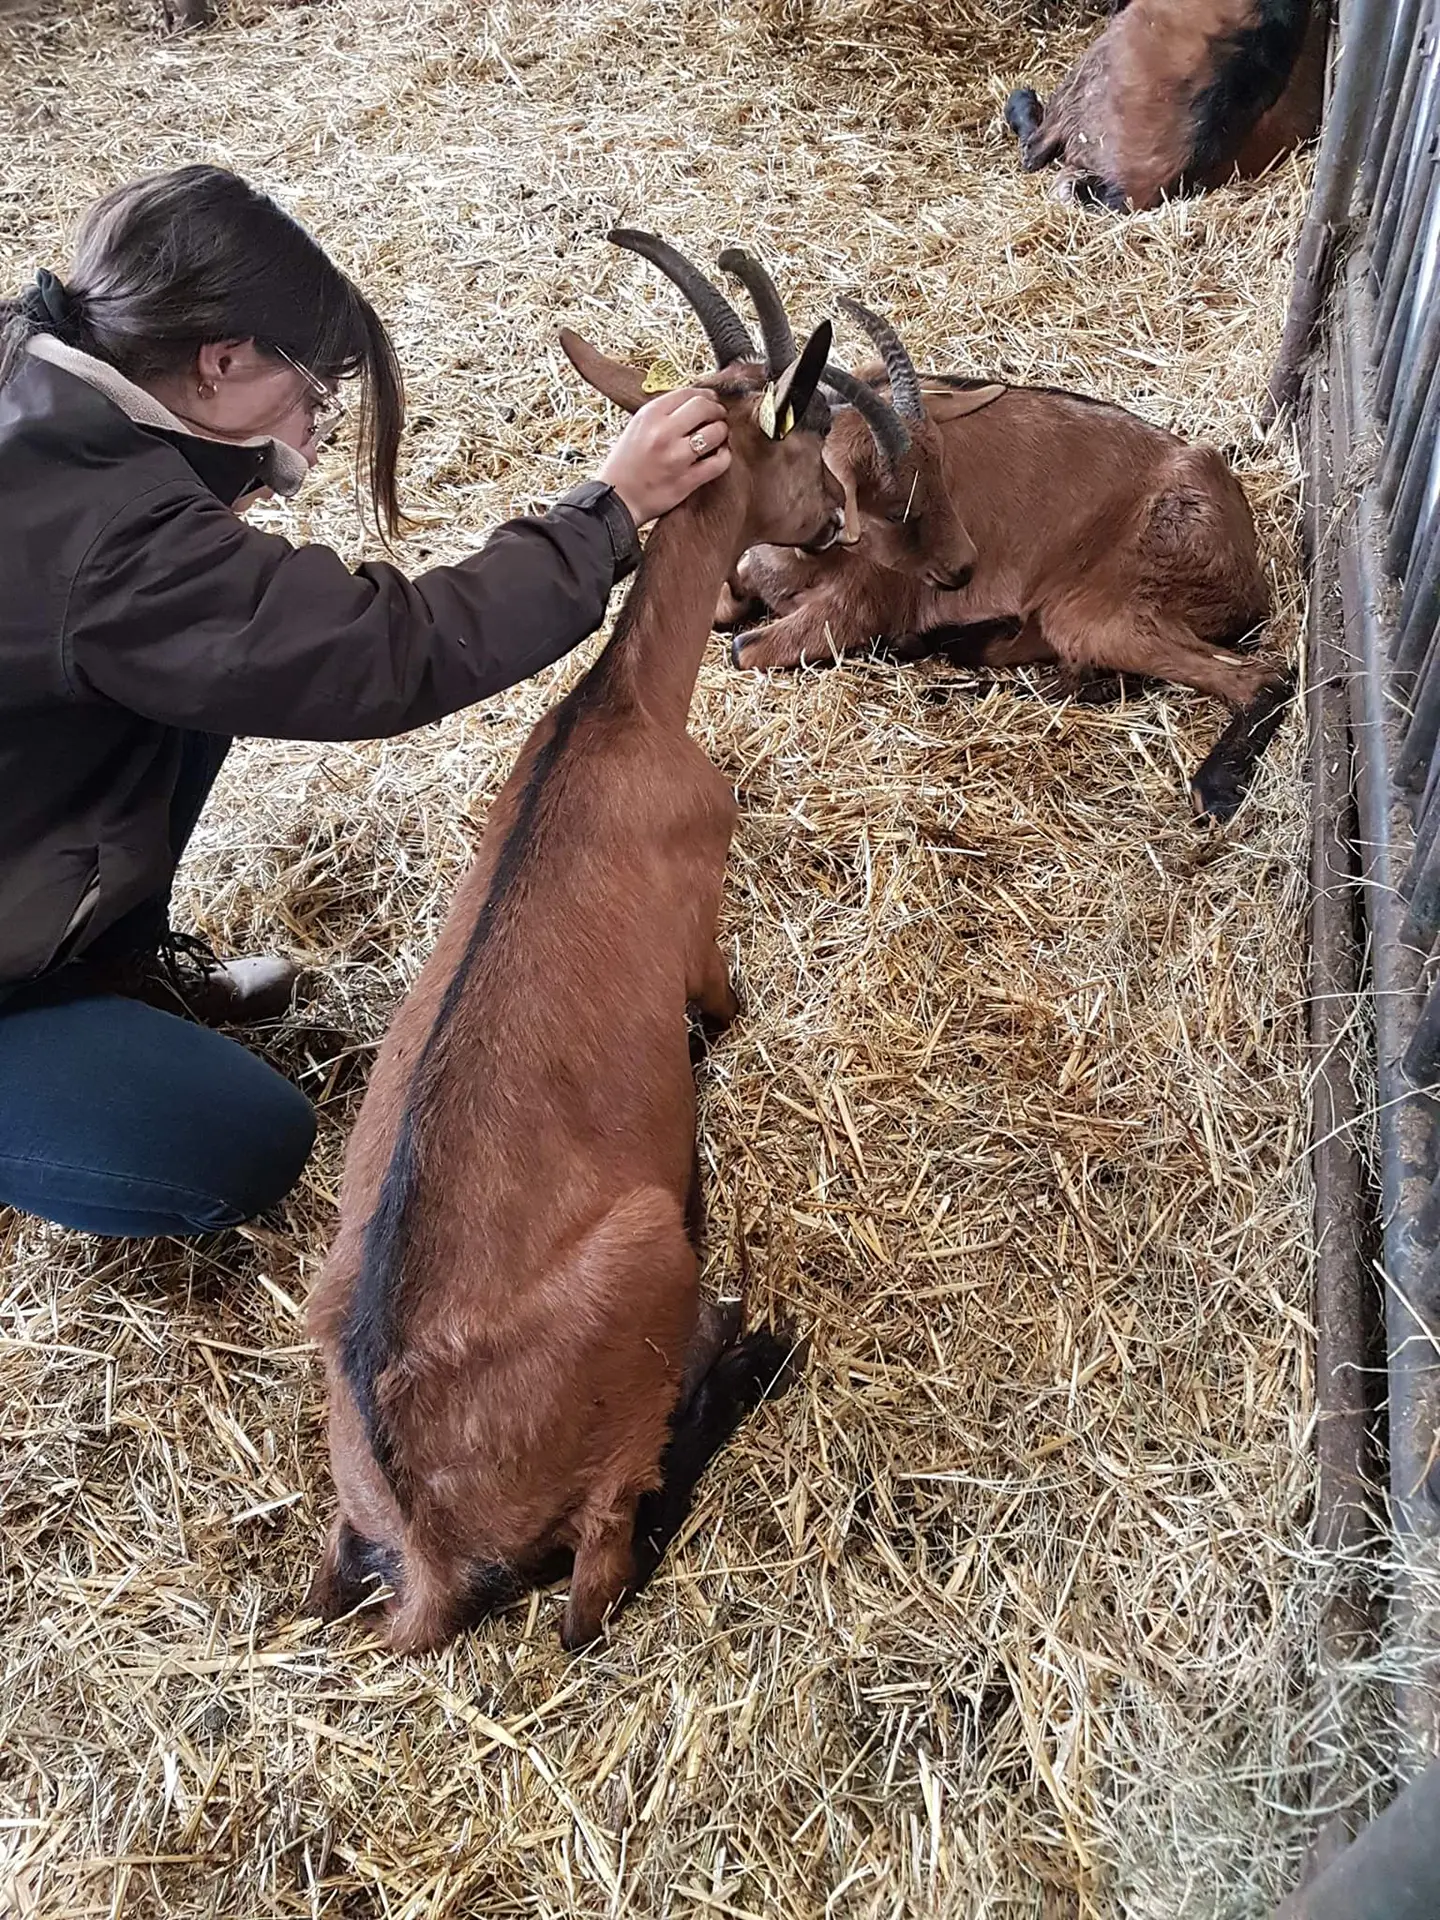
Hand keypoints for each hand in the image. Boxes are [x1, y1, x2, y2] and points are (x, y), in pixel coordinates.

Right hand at [597, 389, 730, 526]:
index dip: (705, 395)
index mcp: (649, 415)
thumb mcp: (636, 427)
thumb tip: (694, 404)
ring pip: (716, 432)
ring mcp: (676, 457)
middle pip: (704, 407)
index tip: (711, 400)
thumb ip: (662, 414)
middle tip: (719, 416)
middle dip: (717, 410)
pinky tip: (720, 455)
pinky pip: (718, 463)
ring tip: (719, 436)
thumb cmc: (625, 464)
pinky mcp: (686, 480)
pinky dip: (724, 456)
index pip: (687, 393)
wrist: (617, 499)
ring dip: (722, 431)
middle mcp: (663, 432)